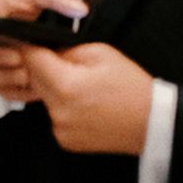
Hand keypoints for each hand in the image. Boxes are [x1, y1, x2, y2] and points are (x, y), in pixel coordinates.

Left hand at [23, 42, 151, 154]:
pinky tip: (83, 102)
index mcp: (65, 85)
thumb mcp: (98, 52)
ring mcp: (61, 129)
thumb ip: (66, 49)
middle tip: (65, 61)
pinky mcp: (66, 141)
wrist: (151, 122)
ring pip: (43, 96)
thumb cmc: (130, 85)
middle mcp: (59, 111)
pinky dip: (62, 105)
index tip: (36, 41)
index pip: (31, 59)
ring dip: (53, 86)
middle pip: (33, 78)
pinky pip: (55, 114)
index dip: (32, 46)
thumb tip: (47, 50)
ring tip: (80, 83)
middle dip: (43, 66)